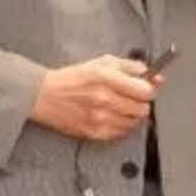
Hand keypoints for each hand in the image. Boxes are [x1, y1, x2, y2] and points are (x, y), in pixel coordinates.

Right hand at [29, 55, 161, 140]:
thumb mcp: (102, 62)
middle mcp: (103, 99)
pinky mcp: (93, 132)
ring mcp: (98, 118)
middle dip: (142, 102)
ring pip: (134, 122)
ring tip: (123, 106)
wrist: (45, 95)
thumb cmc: (73, 78)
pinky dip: (122, 125)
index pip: (145, 90)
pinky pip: (120, 133)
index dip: (150, 89)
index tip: (148, 88)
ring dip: (133, 115)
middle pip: (142, 108)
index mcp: (106, 78)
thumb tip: (150, 73)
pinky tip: (115, 116)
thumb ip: (130, 66)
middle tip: (135, 97)